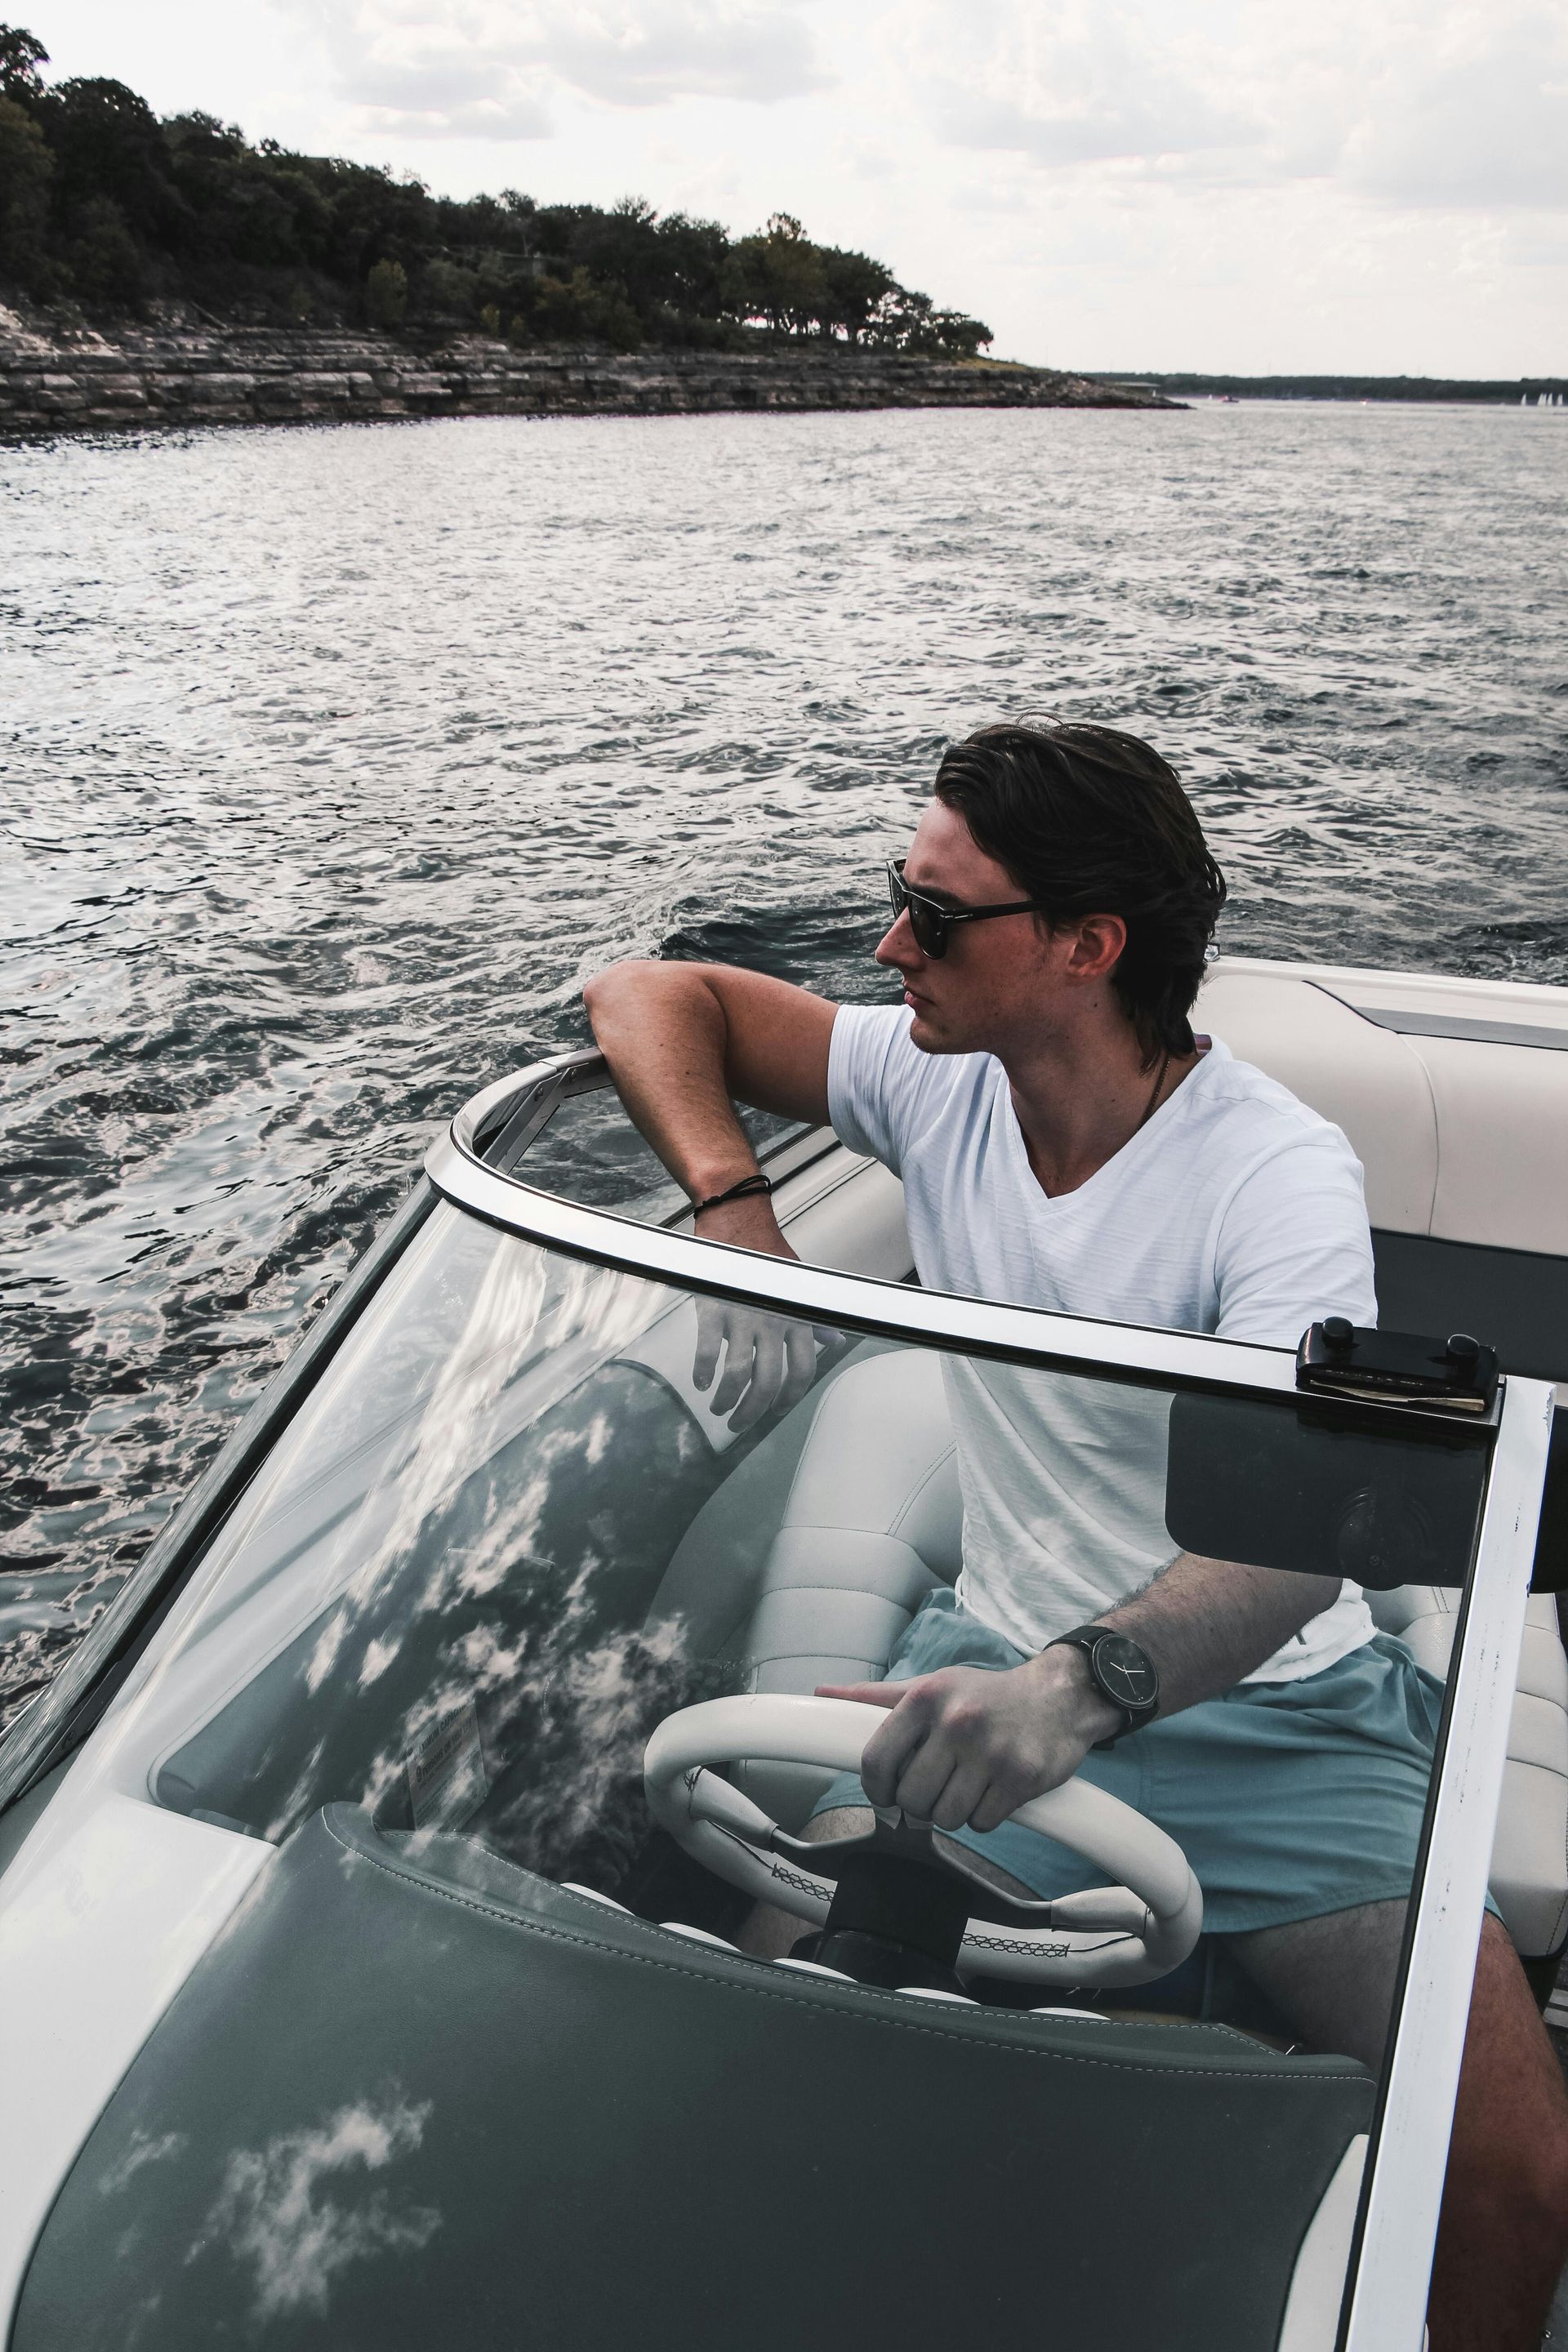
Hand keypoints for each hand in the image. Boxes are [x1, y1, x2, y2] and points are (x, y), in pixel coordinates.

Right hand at [691, 1196, 815, 1431]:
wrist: (737, 1221)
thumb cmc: (768, 1256)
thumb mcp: (799, 1288)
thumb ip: (814, 1319)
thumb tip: (834, 1342)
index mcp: (796, 1320)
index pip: (801, 1373)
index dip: (788, 1399)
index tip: (773, 1412)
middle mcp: (773, 1322)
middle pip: (768, 1382)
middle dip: (753, 1411)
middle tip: (738, 1424)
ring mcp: (742, 1317)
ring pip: (738, 1374)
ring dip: (727, 1399)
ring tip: (718, 1408)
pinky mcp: (713, 1309)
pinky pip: (706, 1350)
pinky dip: (702, 1372)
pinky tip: (700, 1382)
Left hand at [816, 1651, 1120, 1835]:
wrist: (1059, 1696)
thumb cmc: (986, 1695)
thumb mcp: (933, 1685)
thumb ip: (877, 1697)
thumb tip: (823, 1694)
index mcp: (926, 1697)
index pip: (875, 1760)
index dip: (875, 1789)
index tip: (886, 1794)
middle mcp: (956, 1722)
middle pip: (910, 1798)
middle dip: (919, 1803)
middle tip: (935, 1788)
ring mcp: (990, 1752)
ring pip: (945, 1817)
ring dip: (952, 1812)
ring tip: (965, 1786)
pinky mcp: (1020, 1778)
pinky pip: (981, 1824)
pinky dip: (983, 1816)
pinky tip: (991, 1791)